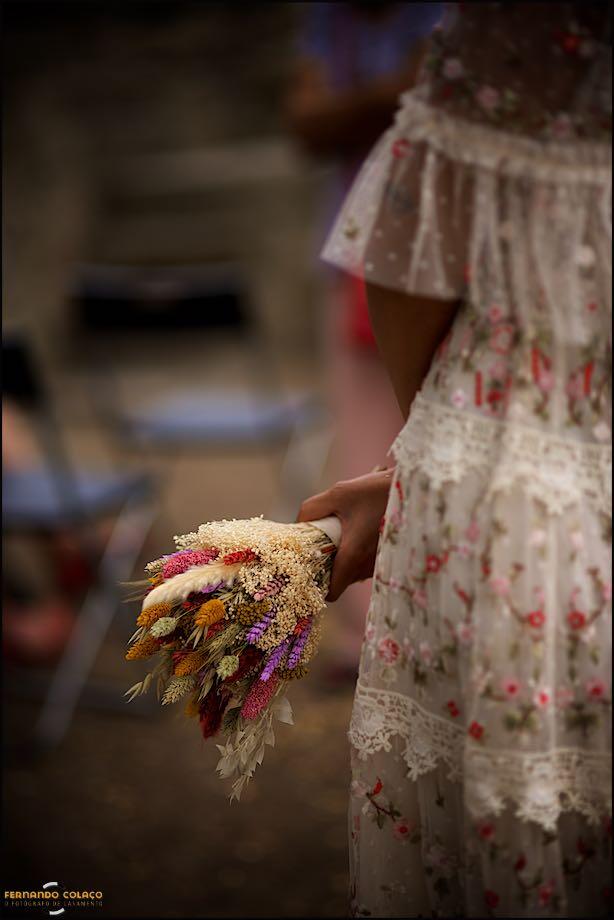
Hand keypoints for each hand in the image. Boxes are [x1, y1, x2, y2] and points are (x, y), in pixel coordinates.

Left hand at [297, 470, 393, 601]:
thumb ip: (312, 510)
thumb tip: (298, 523)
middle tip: (326, 542)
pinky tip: (362, 530)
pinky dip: (362, 553)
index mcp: (353, 555)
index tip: (311, 569)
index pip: (333, 591)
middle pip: (342, 580)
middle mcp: (369, 566)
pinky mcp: (392, 557)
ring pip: (356, 572)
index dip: (318, 585)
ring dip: (348, 557)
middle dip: (331, 566)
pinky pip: (369, 563)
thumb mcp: (338, 494)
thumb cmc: (376, 490)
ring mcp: (383, 564)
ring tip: (346, 532)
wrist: (414, 488)